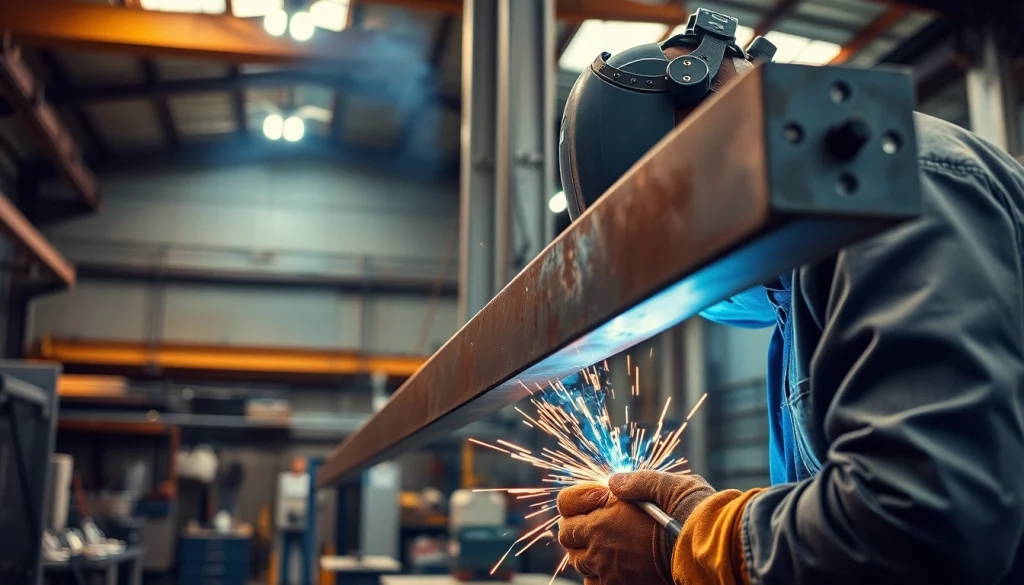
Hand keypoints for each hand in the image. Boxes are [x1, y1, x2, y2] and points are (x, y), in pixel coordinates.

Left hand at [557, 471, 716, 584]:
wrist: (711, 552)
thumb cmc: (690, 515)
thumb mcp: (663, 484)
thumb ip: (634, 481)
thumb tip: (613, 481)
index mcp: (602, 520)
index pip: (566, 508)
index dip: (577, 500)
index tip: (596, 497)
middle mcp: (600, 550)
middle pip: (568, 538)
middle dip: (579, 526)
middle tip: (599, 520)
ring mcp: (610, 574)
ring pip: (581, 564)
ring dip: (589, 553)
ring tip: (610, 544)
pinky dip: (600, 576)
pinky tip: (617, 566)